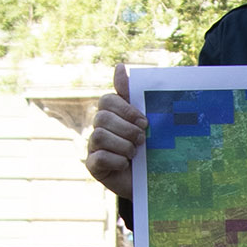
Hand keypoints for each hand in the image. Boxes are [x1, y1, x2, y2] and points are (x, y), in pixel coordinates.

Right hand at [85, 62, 147, 198]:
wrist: (153, 180)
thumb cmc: (150, 147)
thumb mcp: (146, 120)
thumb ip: (132, 95)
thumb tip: (119, 66)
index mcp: (111, 113)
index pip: (107, 100)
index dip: (125, 109)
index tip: (144, 121)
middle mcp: (99, 128)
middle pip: (102, 117)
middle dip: (126, 128)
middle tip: (142, 138)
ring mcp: (93, 147)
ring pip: (99, 136)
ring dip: (123, 145)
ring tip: (135, 153)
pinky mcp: (94, 166)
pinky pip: (98, 157)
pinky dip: (116, 160)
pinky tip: (125, 164)